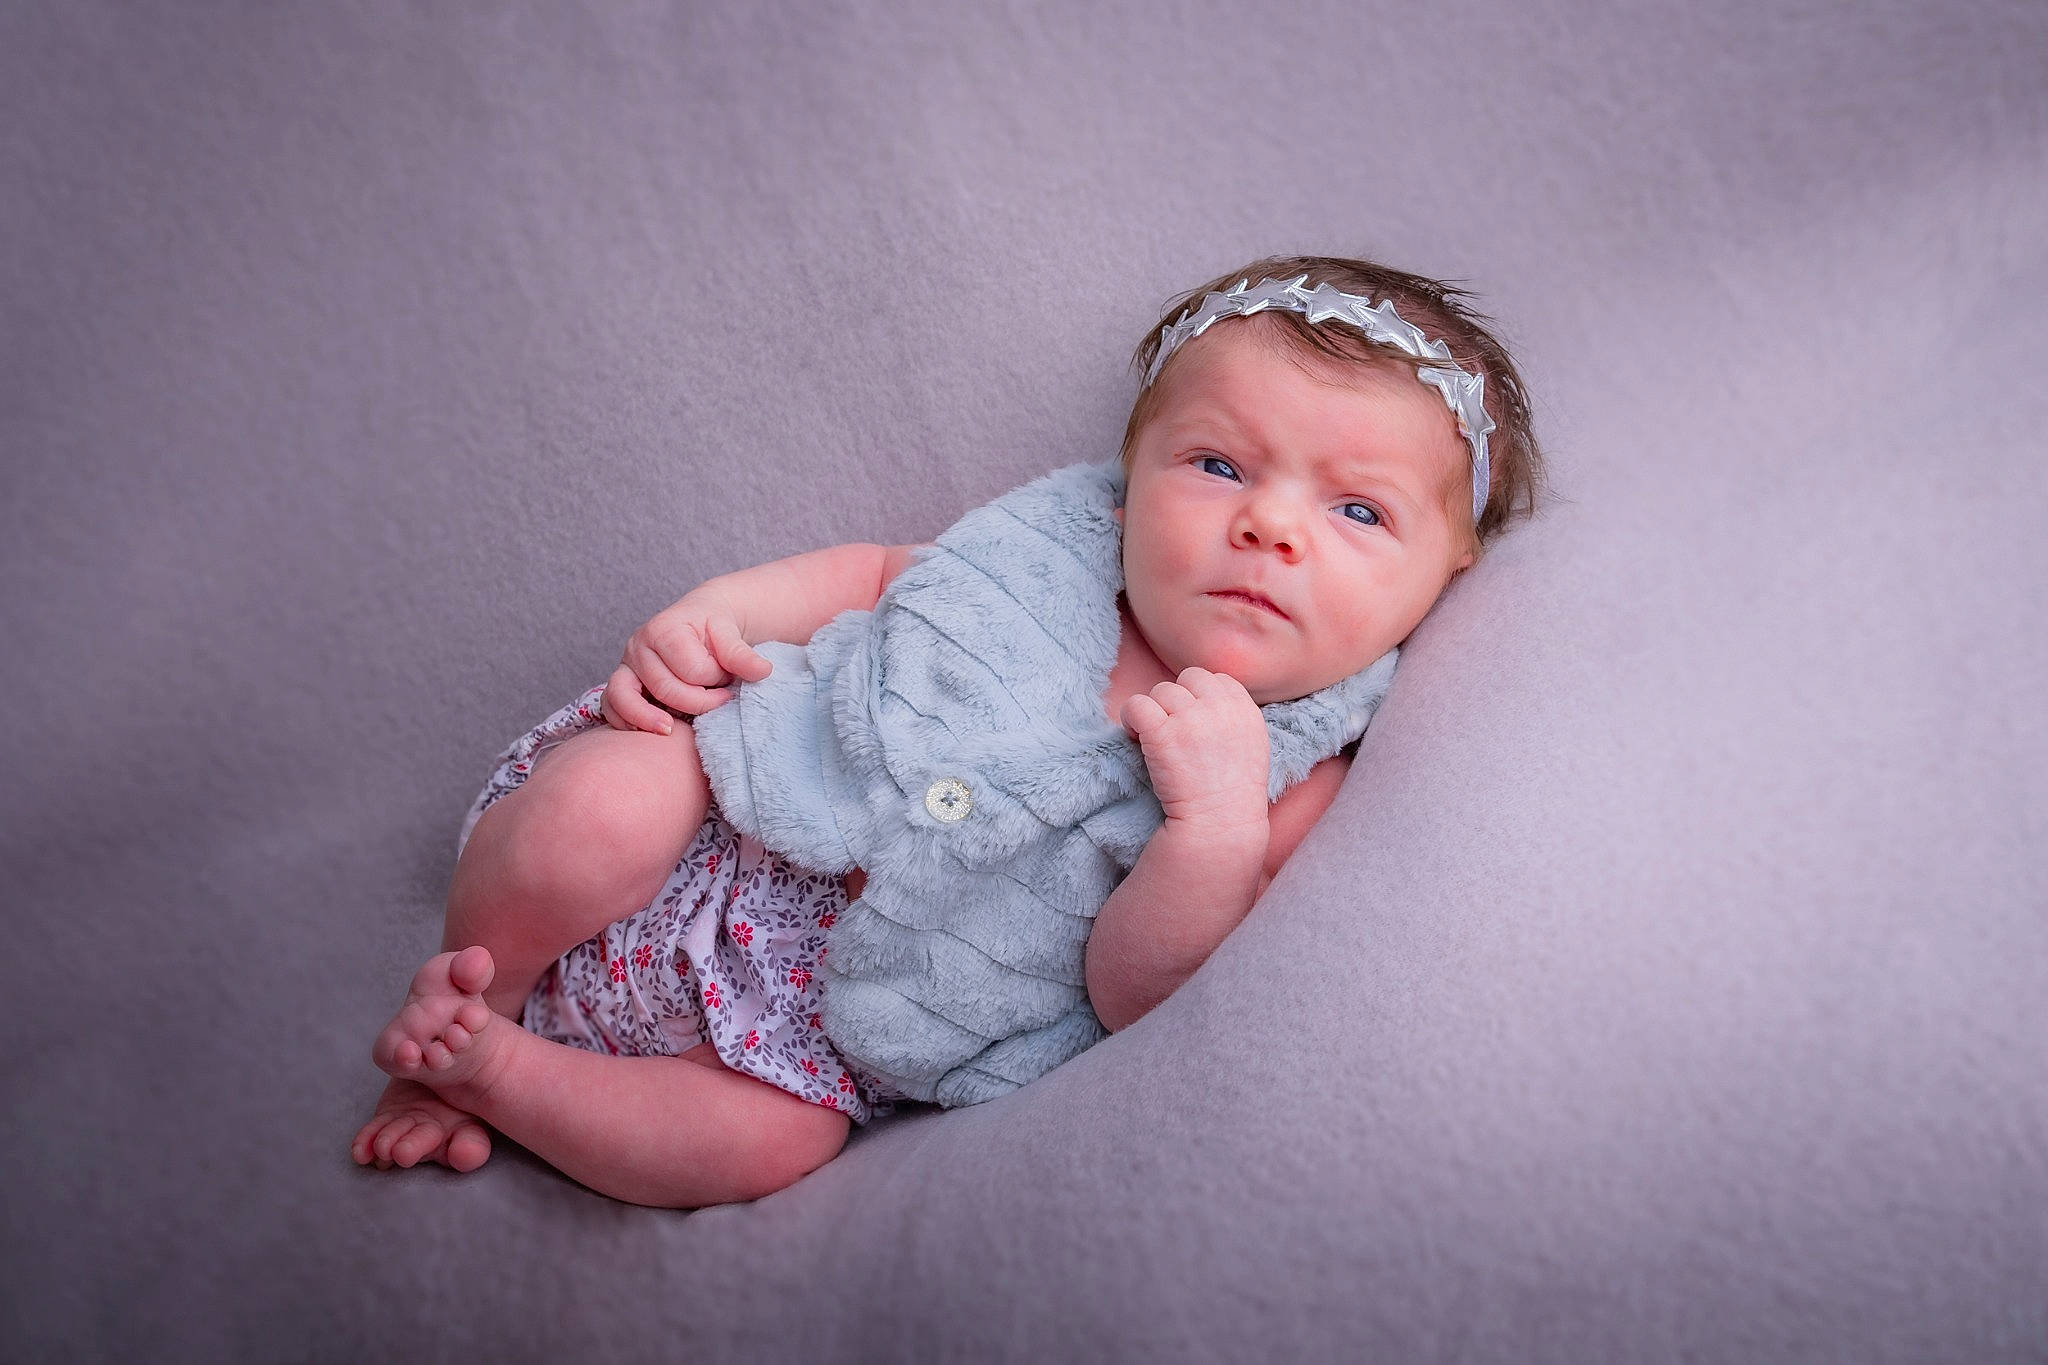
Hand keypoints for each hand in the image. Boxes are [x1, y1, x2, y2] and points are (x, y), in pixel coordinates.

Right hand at [600, 587, 773, 732]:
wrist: (698, 621)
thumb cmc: (713, 629)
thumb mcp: (731, 634)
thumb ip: (743, 653)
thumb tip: (763, 671)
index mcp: (664, 629)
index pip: (692, 670)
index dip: (714, 679)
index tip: (726, 676)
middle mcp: (638, 645)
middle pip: (664, 689)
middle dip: (697, 701)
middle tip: (719, 700)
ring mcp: (626, 666)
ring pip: (625, 698)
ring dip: (649, 719)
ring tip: (671, 730)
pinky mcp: (621, 683)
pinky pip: (610, 707)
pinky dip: (625, 722)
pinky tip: (648, 731)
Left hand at [1119, 667, 1269, 834]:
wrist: (1219, 826)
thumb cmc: (1232, 794)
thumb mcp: (1251, 743)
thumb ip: (1232, 715)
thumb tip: (1202, 695)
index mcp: (1245, 709)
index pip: (1215, 678)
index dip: (1199, 698)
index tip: (1193, 725)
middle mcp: (1220, 708)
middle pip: (1187, 679)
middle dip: (1176, 701)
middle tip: (1173, 731)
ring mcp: (1191, 719)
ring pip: (1160, 691)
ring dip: (1154, 713)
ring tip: (1156, 741)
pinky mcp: (1163, 734)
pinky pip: (1136, 705)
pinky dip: (1130, 717)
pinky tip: (1136, 738)